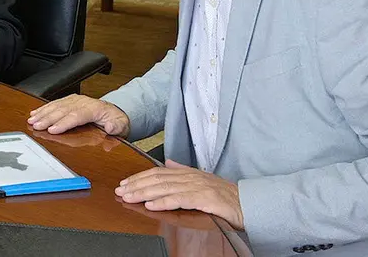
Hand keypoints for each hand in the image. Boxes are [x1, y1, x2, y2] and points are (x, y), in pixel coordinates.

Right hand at [27, 94, 130, 135]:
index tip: (52, 130)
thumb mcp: (122, 125)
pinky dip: (44, 108)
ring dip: (43, 113)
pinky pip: (55, 103)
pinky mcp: (69, 100)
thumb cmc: (116, 120)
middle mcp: (83, 102)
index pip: (77, 115)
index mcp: (94, 108)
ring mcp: (75, 100)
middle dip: (48, 118)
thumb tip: (111, 127)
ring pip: (57, 105)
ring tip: (32, 120)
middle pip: (63, 110)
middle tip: (36, 125)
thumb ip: (117, 126)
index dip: (63, 123)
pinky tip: (35, 113)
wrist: (114, 111)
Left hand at [115, 159, 243, 230]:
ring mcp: (196, 186)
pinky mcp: (203, 198)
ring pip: (164, 188)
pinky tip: (150, 205)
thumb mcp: (202, 180)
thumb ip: (183, 171)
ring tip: (129, 197)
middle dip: (136, 184)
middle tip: (120, 190)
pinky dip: (163, 202)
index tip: (125, 183)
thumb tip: (168, 163)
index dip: (140, 177)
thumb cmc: (224, 196)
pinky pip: (179, 199)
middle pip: (157, 179)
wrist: (247, 204)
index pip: (157, 173)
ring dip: (144, 192)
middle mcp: (190, 177)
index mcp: (187, 173)